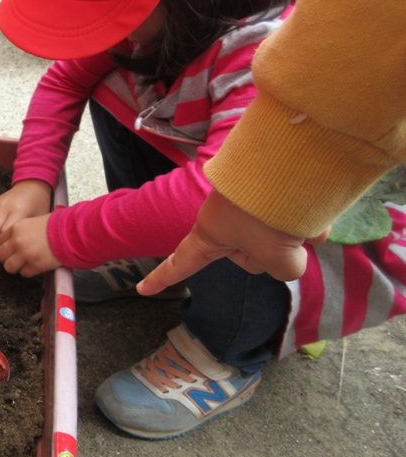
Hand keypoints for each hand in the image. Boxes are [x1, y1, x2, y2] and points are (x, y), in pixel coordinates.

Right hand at [0, 180, 52, 250]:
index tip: (9, 255)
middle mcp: (5, 206)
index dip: (4, 246)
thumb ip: (28, 232)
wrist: (33, 185)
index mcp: (19, 210)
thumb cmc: (39, 203)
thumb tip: (21, 250)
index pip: (5, 233)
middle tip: (0, 253)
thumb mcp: (39, 218)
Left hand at [0, 214, 59, 276]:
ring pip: (9, 267)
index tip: (10, 249)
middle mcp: (17, 241)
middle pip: (0, 255)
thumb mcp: (33, 222)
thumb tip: (12, 242)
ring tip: (25, 264)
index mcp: (16, 228)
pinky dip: (29, 271)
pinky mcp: (35, 265)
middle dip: (7, 258)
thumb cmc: (56, 226)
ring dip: (16, 267)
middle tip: (16, 258)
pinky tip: (36, 265)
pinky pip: (24, 273)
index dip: (5, 246)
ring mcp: (25, 254)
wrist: (70, 232)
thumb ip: (20, 232)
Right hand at [137, 191, 327, 294]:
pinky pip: (297, 218)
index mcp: (211, 234)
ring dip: (299, 235)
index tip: (142, 290)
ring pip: (281, 237)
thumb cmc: (269, 217)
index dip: (161, 278)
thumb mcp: (278, 261)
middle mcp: (227, 219)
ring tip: (302, 219)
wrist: (288, 166)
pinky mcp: (275, 191)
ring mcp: (251, 203)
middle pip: (252, 256)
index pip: (180, 263)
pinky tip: (314, 208)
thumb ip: (284, 270)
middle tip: (283, 239)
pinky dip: (309, 217)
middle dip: (275, 253)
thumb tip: (296, 251)